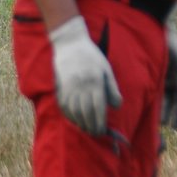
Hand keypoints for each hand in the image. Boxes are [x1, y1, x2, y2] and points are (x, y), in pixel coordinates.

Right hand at [48, 16, 121, 134]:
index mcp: (95, 81)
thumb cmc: (92, 56)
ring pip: (73, 110)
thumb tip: (117, 106)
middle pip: (85, 112)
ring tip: (85, 128)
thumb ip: (112, 88)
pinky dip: (68, 115)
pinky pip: (63, 105)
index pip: (98, 107)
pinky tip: (73, 119)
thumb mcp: (106, 69)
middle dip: (90, 125)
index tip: (102, 130)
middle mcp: (81, 85)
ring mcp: (68, 86)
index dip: (100, 121)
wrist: (70, 43)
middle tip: (94, 133)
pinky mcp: (60, 86)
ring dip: (79, 122)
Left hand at [162, 24, 176, 128]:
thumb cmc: (171, 47)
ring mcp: (167, 82)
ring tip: (163, 123)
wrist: (158, 33)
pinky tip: (154, 112)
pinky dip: (158, 104)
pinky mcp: (157, 80)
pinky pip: (159, 95)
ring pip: (168, 101)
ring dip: (167, 112)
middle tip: (173, 127)